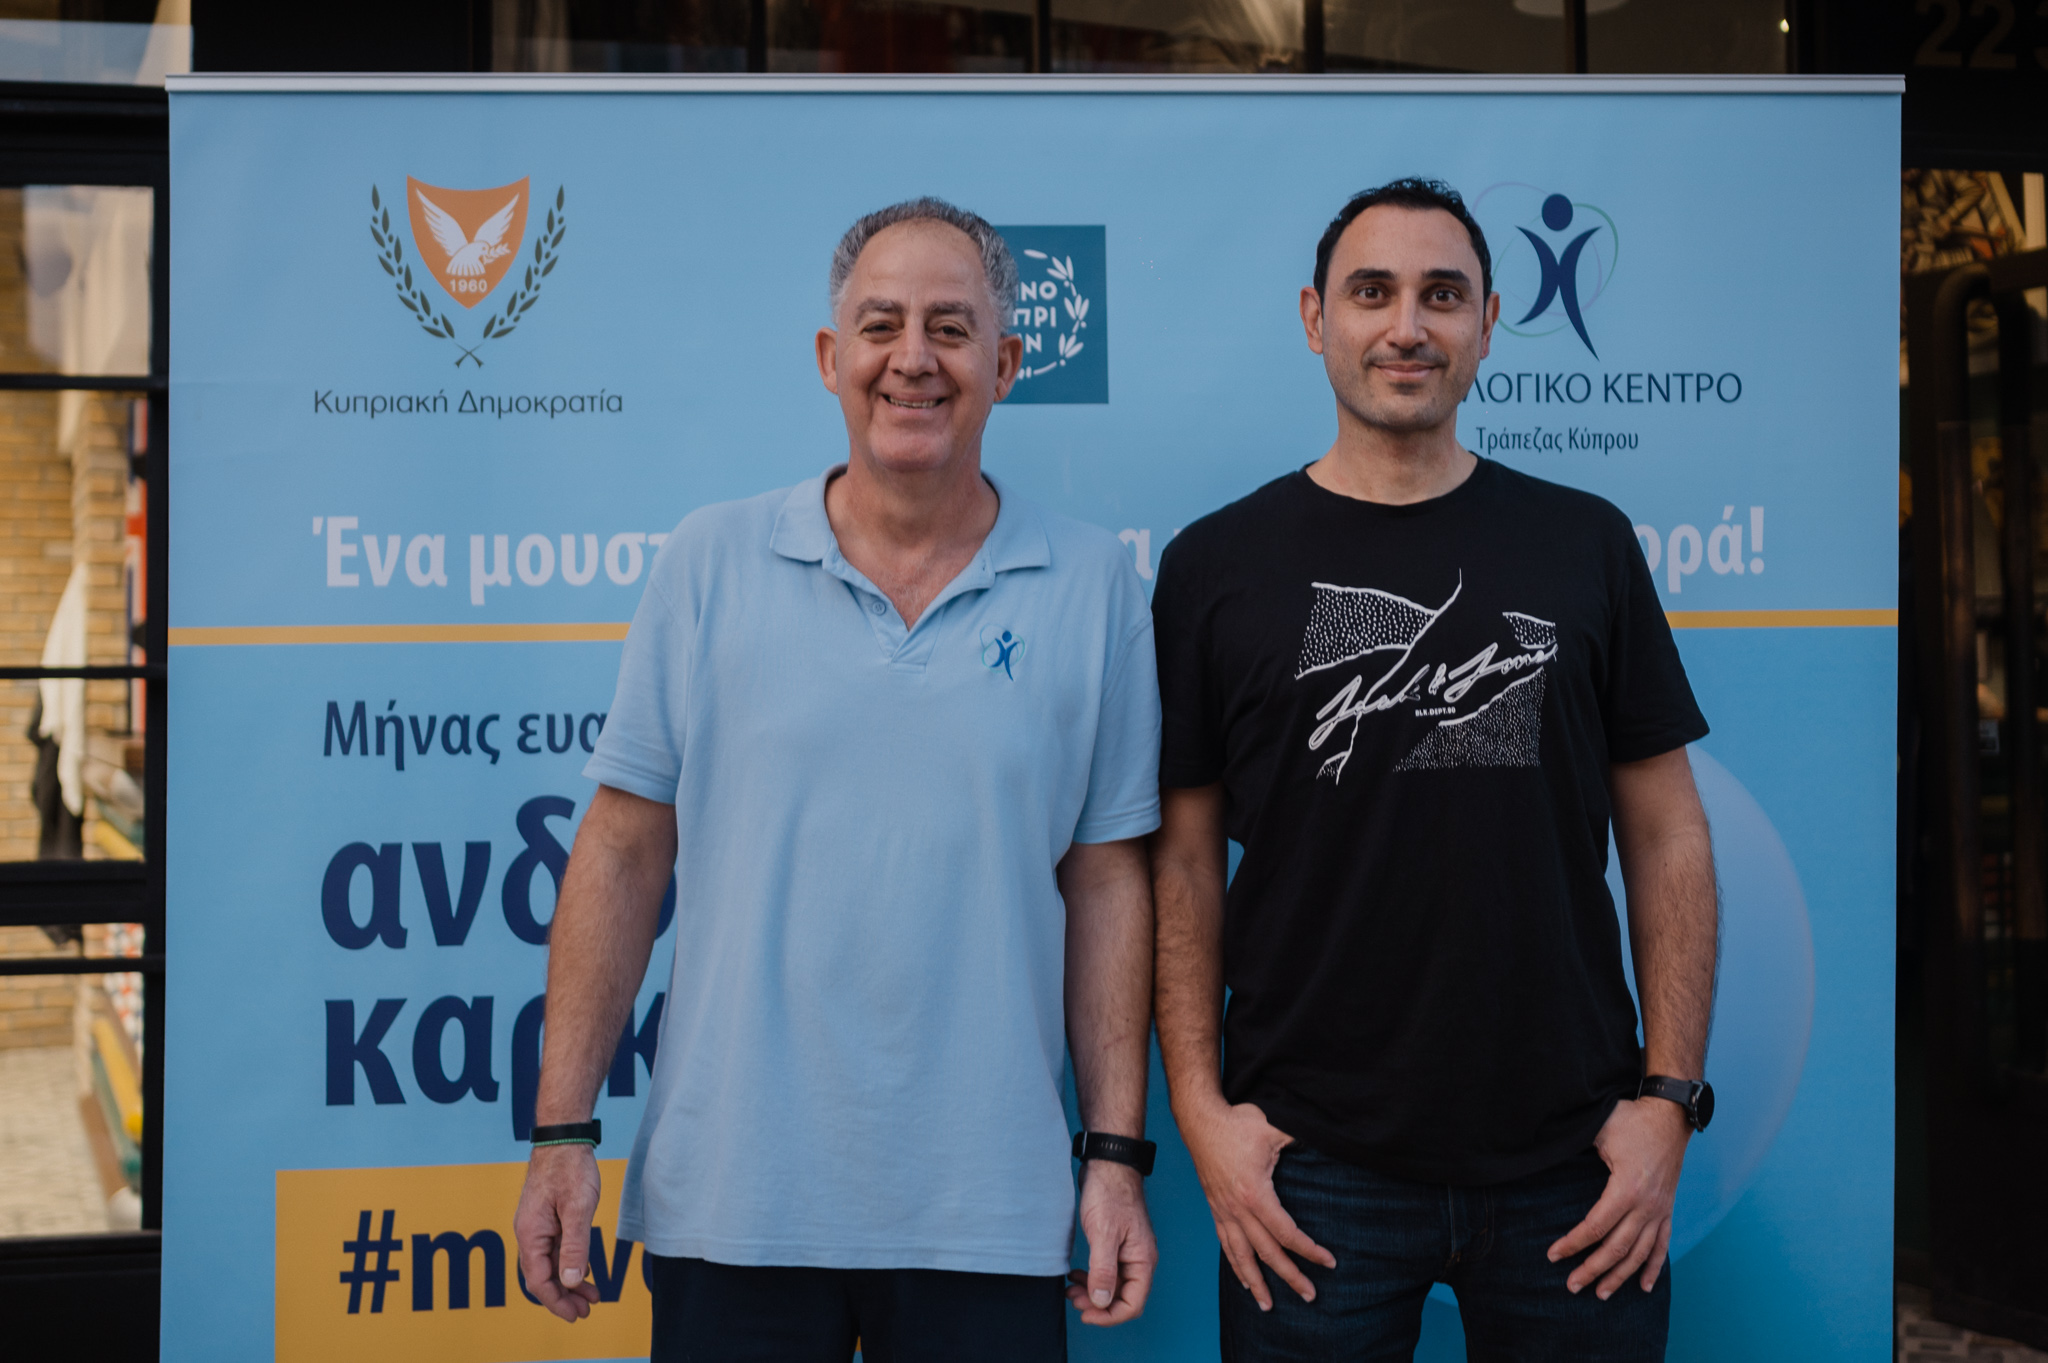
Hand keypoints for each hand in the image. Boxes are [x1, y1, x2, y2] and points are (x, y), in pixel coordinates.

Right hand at [513, 1142, 603, 1321]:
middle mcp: (529, 1233)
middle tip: (587, 1310)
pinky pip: (555, 1250)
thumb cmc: (570, 1168)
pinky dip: (570, 1264)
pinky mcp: (548, 1219)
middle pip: (542, 1276)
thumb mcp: (578, 1208)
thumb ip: (575, 1245)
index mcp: (530, 1233)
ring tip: (592, 1297)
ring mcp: (538, 1227)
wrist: (564, 1138)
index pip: (538, 1279)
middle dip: (564, 1297)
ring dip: (569, 1282)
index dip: (555, 1301)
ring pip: (550, 1264)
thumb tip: (570, 1281)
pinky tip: (585, 1272)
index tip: (575, 1314)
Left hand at [1065, 1161, 1156, 1324]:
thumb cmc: (1110, 1195)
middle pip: (1122, 1297)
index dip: (1109, 1315)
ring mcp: (1127, 1251)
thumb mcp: (1103, 1234)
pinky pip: (1106, 1270)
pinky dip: (1091, 1276)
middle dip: (1097, 1304)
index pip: (1133, 1304)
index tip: (1086, 1314)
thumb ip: (1103, 1270)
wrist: (1108, 1165)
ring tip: (1071, 1289)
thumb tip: (1101, 1302)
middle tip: (1073, 1300)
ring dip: (1092, 1292)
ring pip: (1112, 1285)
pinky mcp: (1115, 1243)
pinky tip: (1076, 1274)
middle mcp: (1139, 1259)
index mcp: (1142, 1260)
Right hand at [1180, 1100, 1333, 1310]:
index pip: (1287, 1233)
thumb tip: (1325, 1137)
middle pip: (1267, 1252)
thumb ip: (1299, 1137)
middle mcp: (1238, 1209)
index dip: (1310, 1251)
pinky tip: (1244, 1281)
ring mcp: (1224, 1211)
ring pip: (1241, 1255)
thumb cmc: (1238, 1123)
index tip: (1329, 1263)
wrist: (1200, 1119)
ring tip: (1269, 1306)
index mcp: (1255, 1194)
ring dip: (1257, 1282)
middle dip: (1290, 1276)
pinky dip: (1235, 1265)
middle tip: (1310, 1295)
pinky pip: (1225, 1243)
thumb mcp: (1273, 1127)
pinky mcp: (1215, 1208)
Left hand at [1547, 1096, 1690, 1298]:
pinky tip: (1645, 1286)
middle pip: (1618, 1248)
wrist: (1671, 1116)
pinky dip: (1654, 1267)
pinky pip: (1662, 1244)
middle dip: (1593, 1270)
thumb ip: (1577, 1145)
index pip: (1596, 1227)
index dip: (1573, 1243)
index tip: (1553, 1255)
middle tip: (1572, 1286)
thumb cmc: (1632, 1120)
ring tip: (1602, 1294)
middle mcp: (1647, 1205)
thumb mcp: (1600, 1129)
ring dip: (1621, 1276)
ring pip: (1640, 1253)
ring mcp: (1660, 1209)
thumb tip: (1546, 1149)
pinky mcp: (1668, 1209)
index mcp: (1627, 1188)